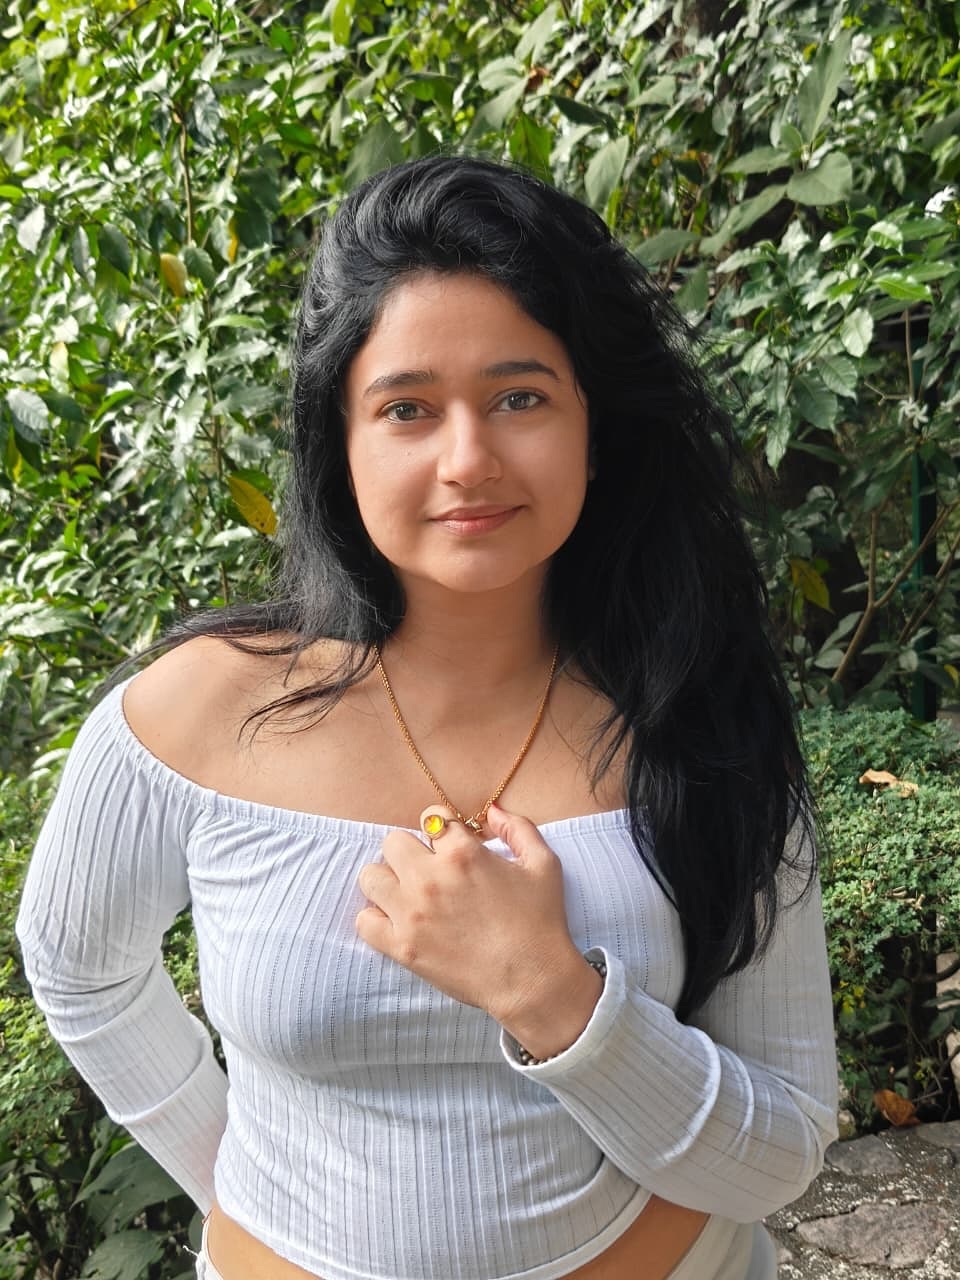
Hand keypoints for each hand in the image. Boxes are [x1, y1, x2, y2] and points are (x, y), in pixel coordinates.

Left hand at [355, 803, 591, 1035]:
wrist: (532, 980)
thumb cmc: (541, 922)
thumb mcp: (543, 864)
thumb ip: (517, 827)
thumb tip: (491, 809)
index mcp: (463, 853)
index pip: (432, 817)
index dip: (441, 828)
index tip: (447, 843)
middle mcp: (430, 878)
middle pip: (392, 842)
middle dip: (410, 851)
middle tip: (427, 870)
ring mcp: (411, 913)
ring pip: (370, 877)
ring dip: (387, 881)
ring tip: (406, 893)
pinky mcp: (402, 947)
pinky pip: (364, 921)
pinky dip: (376, 919)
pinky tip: (397, 921)